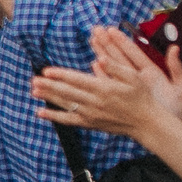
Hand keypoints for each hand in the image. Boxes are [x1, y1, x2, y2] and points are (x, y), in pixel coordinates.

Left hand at [30, 27, 181, 137]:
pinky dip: (54, 117)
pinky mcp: (91, 124)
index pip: (77, 80)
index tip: (46, 70)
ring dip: (49, 98)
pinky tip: (41, 113)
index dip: (61, 75)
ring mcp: (92, 115)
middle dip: (49, 86)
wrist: (147, 123)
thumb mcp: (133, 77)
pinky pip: (69, 121)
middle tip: (34, 80)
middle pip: (67, 93)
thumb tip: (100, 58)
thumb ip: (115, 67)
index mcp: (105, 88)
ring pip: (66, 105)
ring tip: (34, 91)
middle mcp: (95, 102)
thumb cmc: (141, 97)